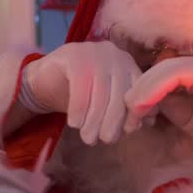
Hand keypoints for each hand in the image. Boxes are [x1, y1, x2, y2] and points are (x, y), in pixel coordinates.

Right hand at [20, 41, 141, 144]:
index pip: (139, 91)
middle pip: (120, 92)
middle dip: (113, 121)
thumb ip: (126, 109)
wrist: (44, 81)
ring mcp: (93, 52)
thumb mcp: (107, 103)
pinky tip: (74, 123)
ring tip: (88, 138)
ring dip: (94, 120)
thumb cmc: (80, 95)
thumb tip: (147, 121)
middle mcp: (114, 54)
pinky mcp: (72, 55)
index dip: (135, 113)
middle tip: (105, 140)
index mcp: (128, 64)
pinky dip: (78, 109)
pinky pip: (80, 87)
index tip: (128, 132)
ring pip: (101, 92)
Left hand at [123, 55, 192, 147]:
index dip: (142, 93)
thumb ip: (167, 111)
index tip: (132, 120)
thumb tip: (135, 102)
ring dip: (142, 92)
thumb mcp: (186, 129)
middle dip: (139, 93)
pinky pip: (173, 73)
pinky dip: (153, 89)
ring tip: (133, 116)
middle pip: (159, 70)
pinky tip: (142, 108)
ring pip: (163, 69)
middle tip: (129, 121)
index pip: (162, 76)